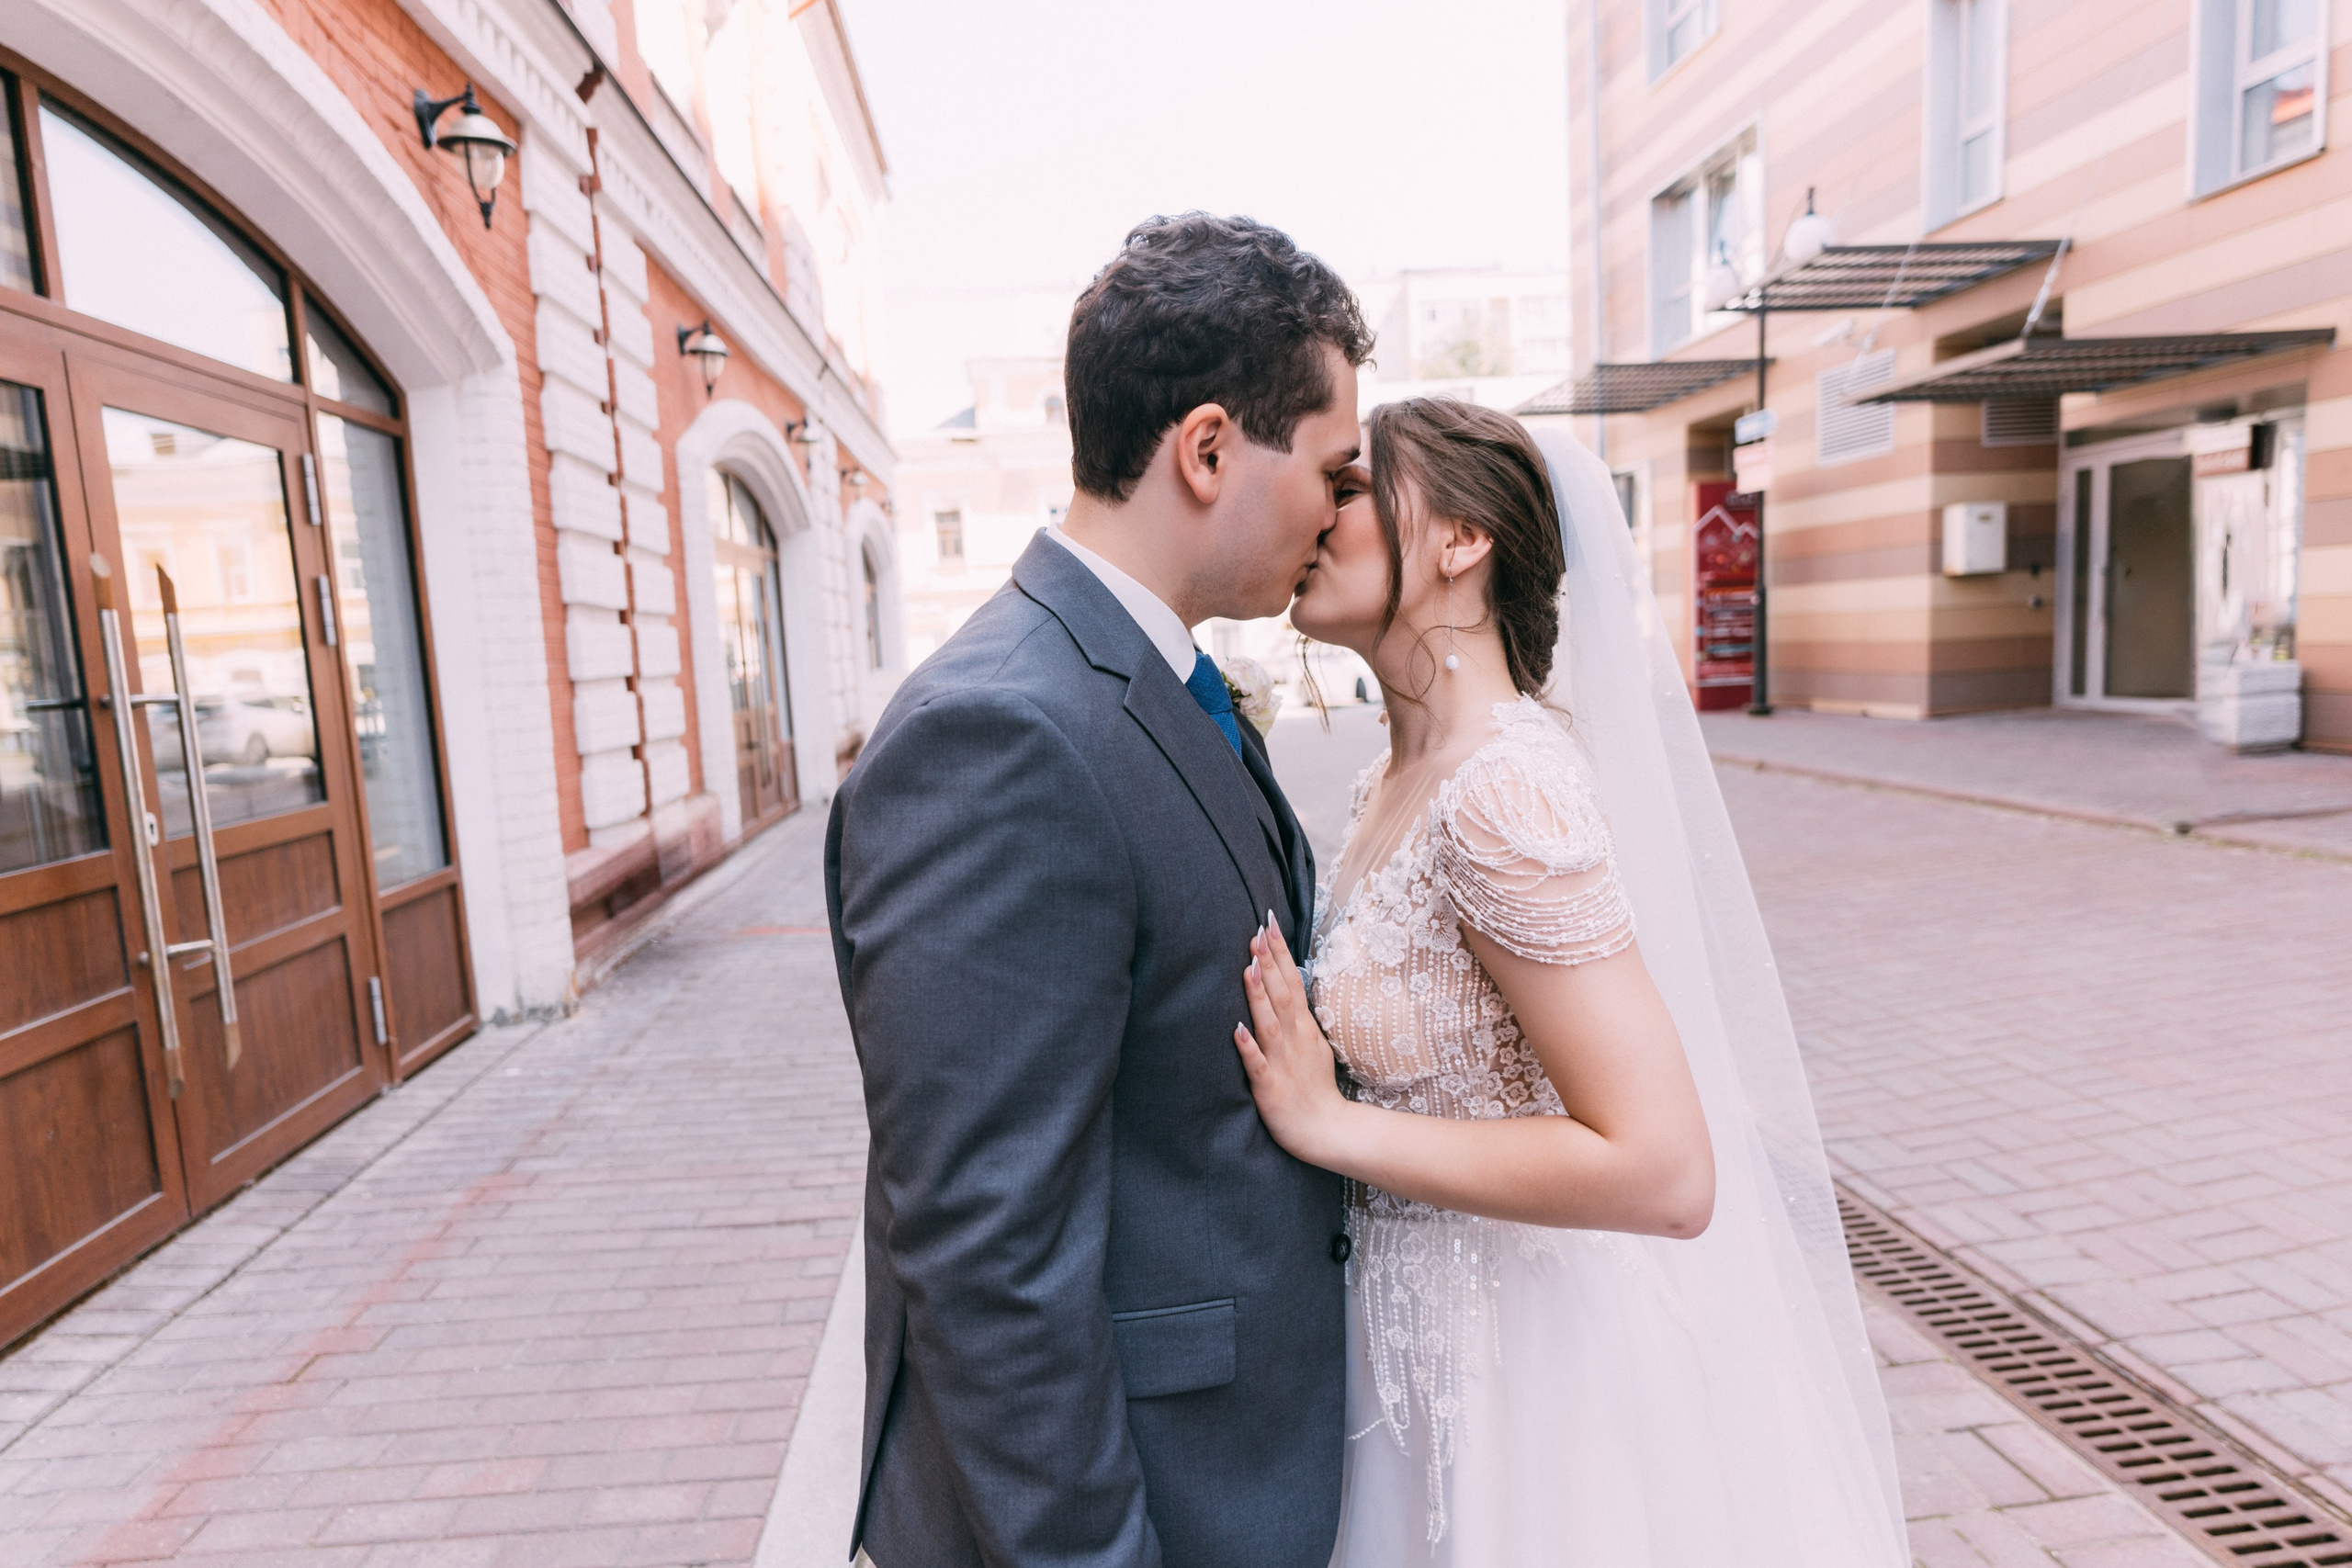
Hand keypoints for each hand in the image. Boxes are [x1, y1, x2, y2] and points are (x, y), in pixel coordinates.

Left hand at [1235, 913, 1348, 1164]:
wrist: (1327, 1130)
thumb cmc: (1315, 1088)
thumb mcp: (1313, 1044)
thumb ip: (1298, 1017)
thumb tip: (1288, 986)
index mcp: (1303, 1028)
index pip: (1292, 981)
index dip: (1280, 953)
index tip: (1270, 923)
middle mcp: (1294, 1038)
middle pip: (1282, 993)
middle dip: (1270, 961)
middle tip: (1259, 929)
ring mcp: (1282, 1061)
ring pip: (1269, 1021)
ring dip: (1258, 994)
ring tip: (1248, 966)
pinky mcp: (1269, 1086)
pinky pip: (1257, 1064)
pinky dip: (1248, 1046)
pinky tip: (1237, 1027)